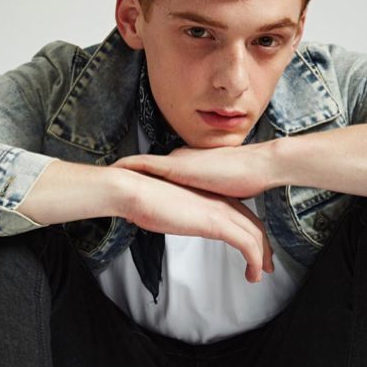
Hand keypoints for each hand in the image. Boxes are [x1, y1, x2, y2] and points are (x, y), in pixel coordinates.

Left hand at [112, 142, 276, 200]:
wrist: (257, 166)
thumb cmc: (246, 177)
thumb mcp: (221, 193)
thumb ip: (208, 197)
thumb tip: (202, 206)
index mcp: (191, 165)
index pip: (162, 171)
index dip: (146, 176)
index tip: (131, 179)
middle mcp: (181, 160)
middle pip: (148, 168)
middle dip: (129, 172)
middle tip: (112, 174)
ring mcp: (177, 161)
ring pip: (142, 165)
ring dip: (125, 168)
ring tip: (109, 171)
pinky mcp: (176, 166)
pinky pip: (145, 165)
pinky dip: (129, 165)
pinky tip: (116, 168)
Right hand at [118, 168, 273, 282]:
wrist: (135, 190)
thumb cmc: (145, 200)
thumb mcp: (169, 209)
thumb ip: (179, 215)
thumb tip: (173, 222)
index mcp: (211, 198)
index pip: (242, 216)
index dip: (252, 235)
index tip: (255, 251)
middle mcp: (221, 202)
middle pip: (255, 225)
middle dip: (264, 248)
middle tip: (267, 266)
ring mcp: (221, 211)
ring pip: (256, 236)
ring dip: (262, 258)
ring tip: (259, 276)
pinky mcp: (217, 223)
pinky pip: (247, 245)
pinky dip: (255, 261)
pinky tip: (252, 275)